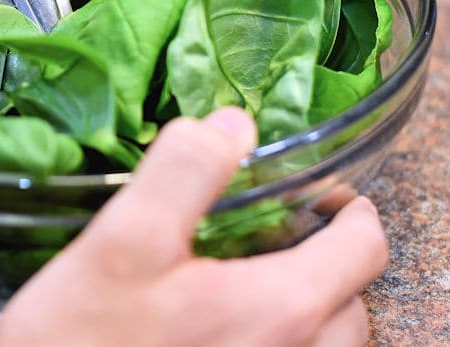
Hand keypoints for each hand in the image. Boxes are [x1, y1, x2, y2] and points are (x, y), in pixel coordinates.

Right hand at [0, 108, 388, 346]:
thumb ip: (185, 173)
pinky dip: (279, 343)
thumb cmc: (85, 341)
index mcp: (281, 309)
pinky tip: (224, 332)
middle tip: (286, 236)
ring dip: (312, 312)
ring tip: (259, 286)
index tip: (324, 193)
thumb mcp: (124, 241)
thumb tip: (234, 124)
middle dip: (332, 263)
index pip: (364, 248)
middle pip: (351, 304)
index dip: (352, 209)